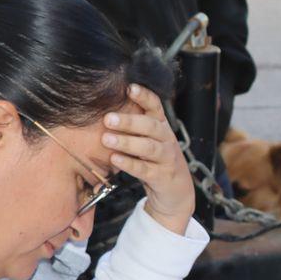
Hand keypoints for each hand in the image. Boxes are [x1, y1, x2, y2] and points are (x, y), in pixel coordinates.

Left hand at [103, 84, 194, 234]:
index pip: (156, 106)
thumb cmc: (155, 161)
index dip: (145, 96)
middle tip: (108, 119)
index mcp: (162, 126)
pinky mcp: (162, 177)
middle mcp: (166, 140)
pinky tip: (115, 159)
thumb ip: (133, 127)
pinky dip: (129, 164)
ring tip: (107, 140)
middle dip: (130, 121)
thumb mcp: (149, 140)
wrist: (176, 192)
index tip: (129, 87)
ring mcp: (166, 159)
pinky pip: (145, 170)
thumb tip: (104, 110)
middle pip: (151, 126)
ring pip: (149, 148)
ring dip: (127, 142)